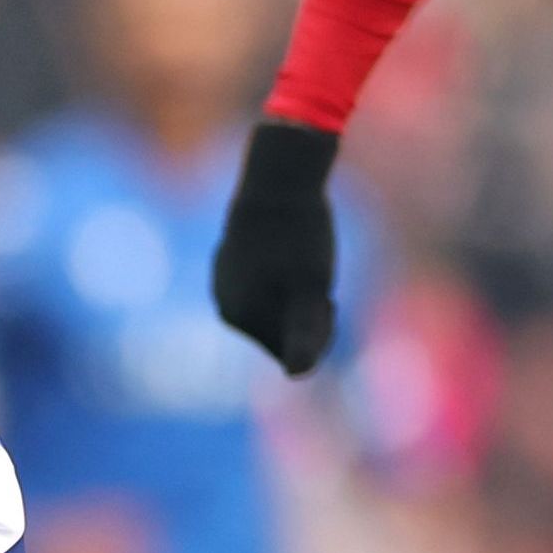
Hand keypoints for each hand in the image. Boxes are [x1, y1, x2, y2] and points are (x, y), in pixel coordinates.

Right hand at [211, 117, 344, 374]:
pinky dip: (284, 271)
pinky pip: (267, 281)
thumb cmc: (300, 236)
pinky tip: (287, 244)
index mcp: (241, 318)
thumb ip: (306, 335)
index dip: (320, 329)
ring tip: (304, 257)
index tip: (328, 295)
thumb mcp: (312, 289)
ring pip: (276, 305)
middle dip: (308, 311)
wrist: (278, 176)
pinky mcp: (230, 258)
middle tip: (319, 274)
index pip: (292, 353)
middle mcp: (225, 305)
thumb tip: (298, 376)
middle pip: (282, 331)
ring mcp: (224, 280)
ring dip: (298, 291)